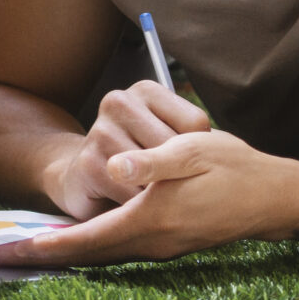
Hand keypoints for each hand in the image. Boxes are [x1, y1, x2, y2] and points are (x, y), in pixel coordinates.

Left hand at [0, 128, 298, 268]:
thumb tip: (113, 167)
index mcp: (152, 220)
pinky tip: (69, 239)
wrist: (281, 197)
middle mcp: (153, 241)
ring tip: (19, 251)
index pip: (85, 241)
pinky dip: (88, 247)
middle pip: (85, 255)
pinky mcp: (169, 241)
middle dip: (38, 257)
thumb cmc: (238, 168)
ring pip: (101, 254)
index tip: (3, 252)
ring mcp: (162, 245)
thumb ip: (152, 161)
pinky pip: (118, 248)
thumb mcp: (195, 150)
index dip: (42, 247)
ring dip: (61, 253)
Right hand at [46, 80, 213, 220]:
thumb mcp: (165, 138)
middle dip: (179, 175)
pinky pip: (133, 194)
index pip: (195, 123)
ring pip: (155, 173)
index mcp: (146, 90)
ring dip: (161, 195)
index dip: (198, 152)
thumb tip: (214, 157)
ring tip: (153, 195)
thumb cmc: (138, 157)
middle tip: (173, 185)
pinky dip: (141, 209)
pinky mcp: (88, 163)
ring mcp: (101, 130)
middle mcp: (120, 102)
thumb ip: (189, 141)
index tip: (185, 162)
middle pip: (175, 148)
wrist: (83, 176)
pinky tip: (136, 206)